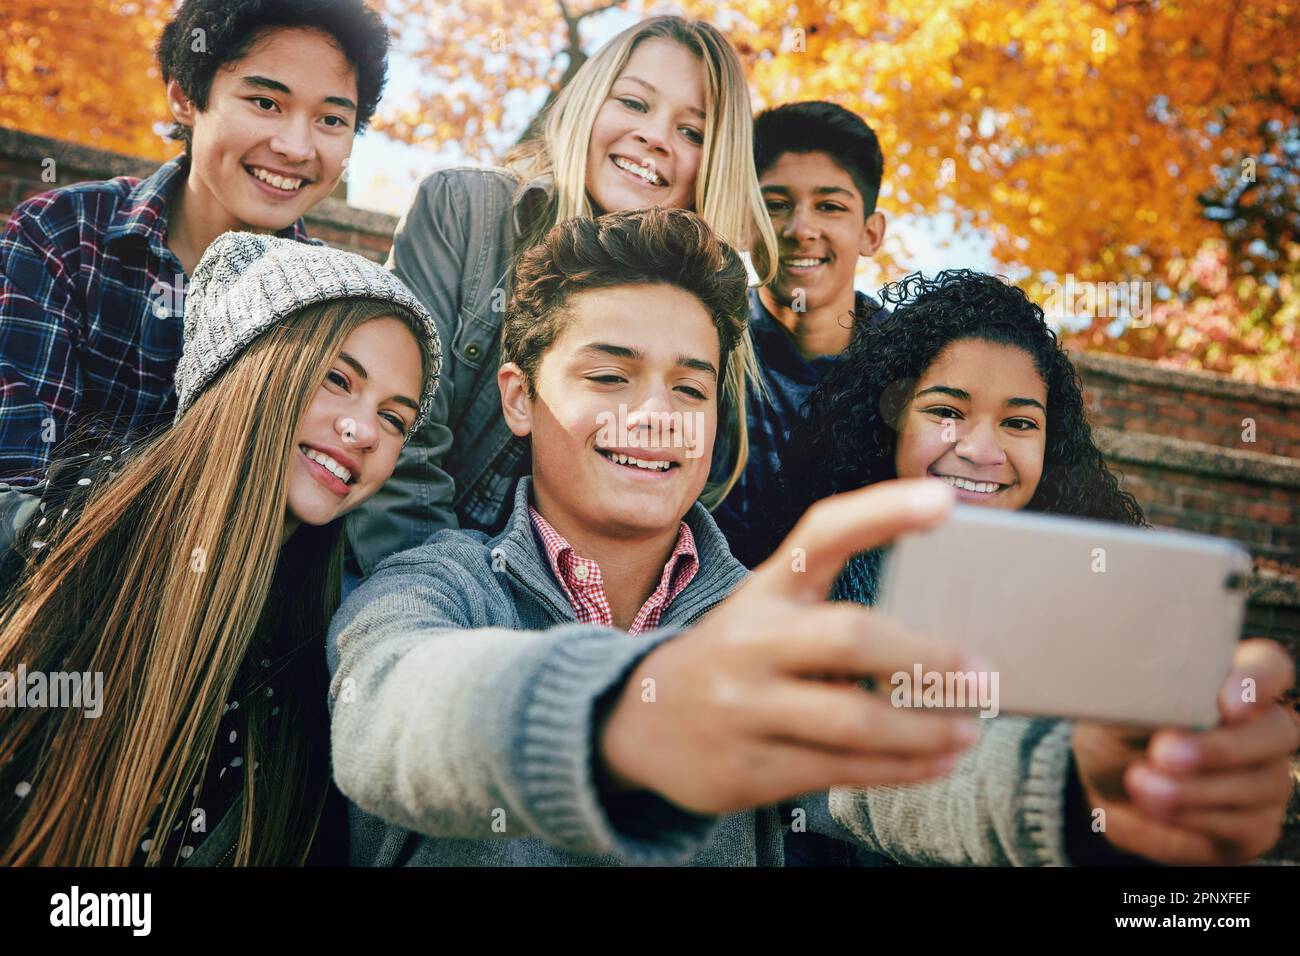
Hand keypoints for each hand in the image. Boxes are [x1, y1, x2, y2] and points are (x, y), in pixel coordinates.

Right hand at [598, 479, 980, 815]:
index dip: (884, 512)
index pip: (822, 534)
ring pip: (854, 719)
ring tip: (966, 730)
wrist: (638, 719)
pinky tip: (934, 761)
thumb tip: (944, 646)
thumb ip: (832, 614)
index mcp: (764, 590)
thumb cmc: (735, 658)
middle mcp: (749, 642)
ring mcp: (743, 707)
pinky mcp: (746, 768)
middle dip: (926, 658)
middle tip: (981, 673)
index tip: (945, 499)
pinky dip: (901, 769)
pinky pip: (840, 770)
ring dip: (925, 729)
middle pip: (850, 637)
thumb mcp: (765, 615)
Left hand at [1073, 638, 1299, 863]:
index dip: (1258, 682)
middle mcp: (1259, 727)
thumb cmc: (1115, 732)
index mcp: (1228, 682)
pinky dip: (1191, 819)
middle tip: (1163, 754)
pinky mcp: (1256, 825)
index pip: (1267, 667)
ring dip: (1194, 789)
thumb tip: (1156, 710)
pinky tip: (1152, 810)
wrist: (1104, 790)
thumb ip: (1141, 700)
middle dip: (1220, 747)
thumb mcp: (1113, 710)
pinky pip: (1244, 826)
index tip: (1227, 705)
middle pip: (1277, 731)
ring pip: (1261, 784)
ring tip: (1140, 785)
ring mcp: (1265, 777)